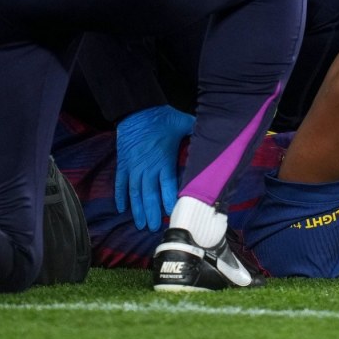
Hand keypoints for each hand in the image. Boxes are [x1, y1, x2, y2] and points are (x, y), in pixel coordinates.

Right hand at [115, 105, 194, 231]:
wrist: (136, 110)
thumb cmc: (163, 118)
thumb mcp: (184, 124)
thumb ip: (198, 133)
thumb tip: (218, 137)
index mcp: (164, 160)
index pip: (167, 186)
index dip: (168, 202)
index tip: (171, 216)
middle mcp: (148, 167)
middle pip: (149, 195)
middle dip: (151, 213)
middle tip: (153, 229)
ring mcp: (134, 167)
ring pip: (134, 193)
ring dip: (137, 210)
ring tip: (140, 224)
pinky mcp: (123, 164)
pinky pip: (120, 183)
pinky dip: (121, 196)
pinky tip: (121, 209)